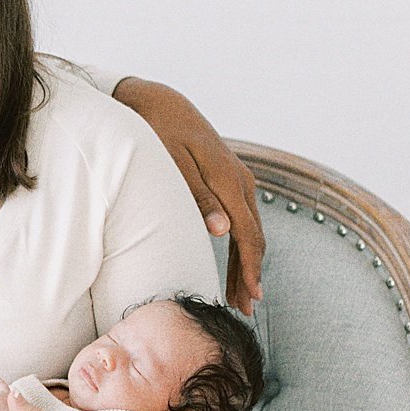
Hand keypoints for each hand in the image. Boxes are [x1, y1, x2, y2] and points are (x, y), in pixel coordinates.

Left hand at [113, 77, 263, 314]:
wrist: (156, 101)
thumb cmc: (156, 131)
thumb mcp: (170, 162)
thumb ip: (197, 197)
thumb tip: (222, 231)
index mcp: (228, 179)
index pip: (248, 233)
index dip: (251, 267)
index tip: (251, 296)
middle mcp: (239, 179)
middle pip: (253, 235)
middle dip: (251, 273)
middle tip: (246, 310)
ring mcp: (236, 178)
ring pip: (249, 228)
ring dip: (246, 262)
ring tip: (241, 296)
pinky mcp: (228, 178)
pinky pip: (241, 217)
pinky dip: (240, 243)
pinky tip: (236, 262)